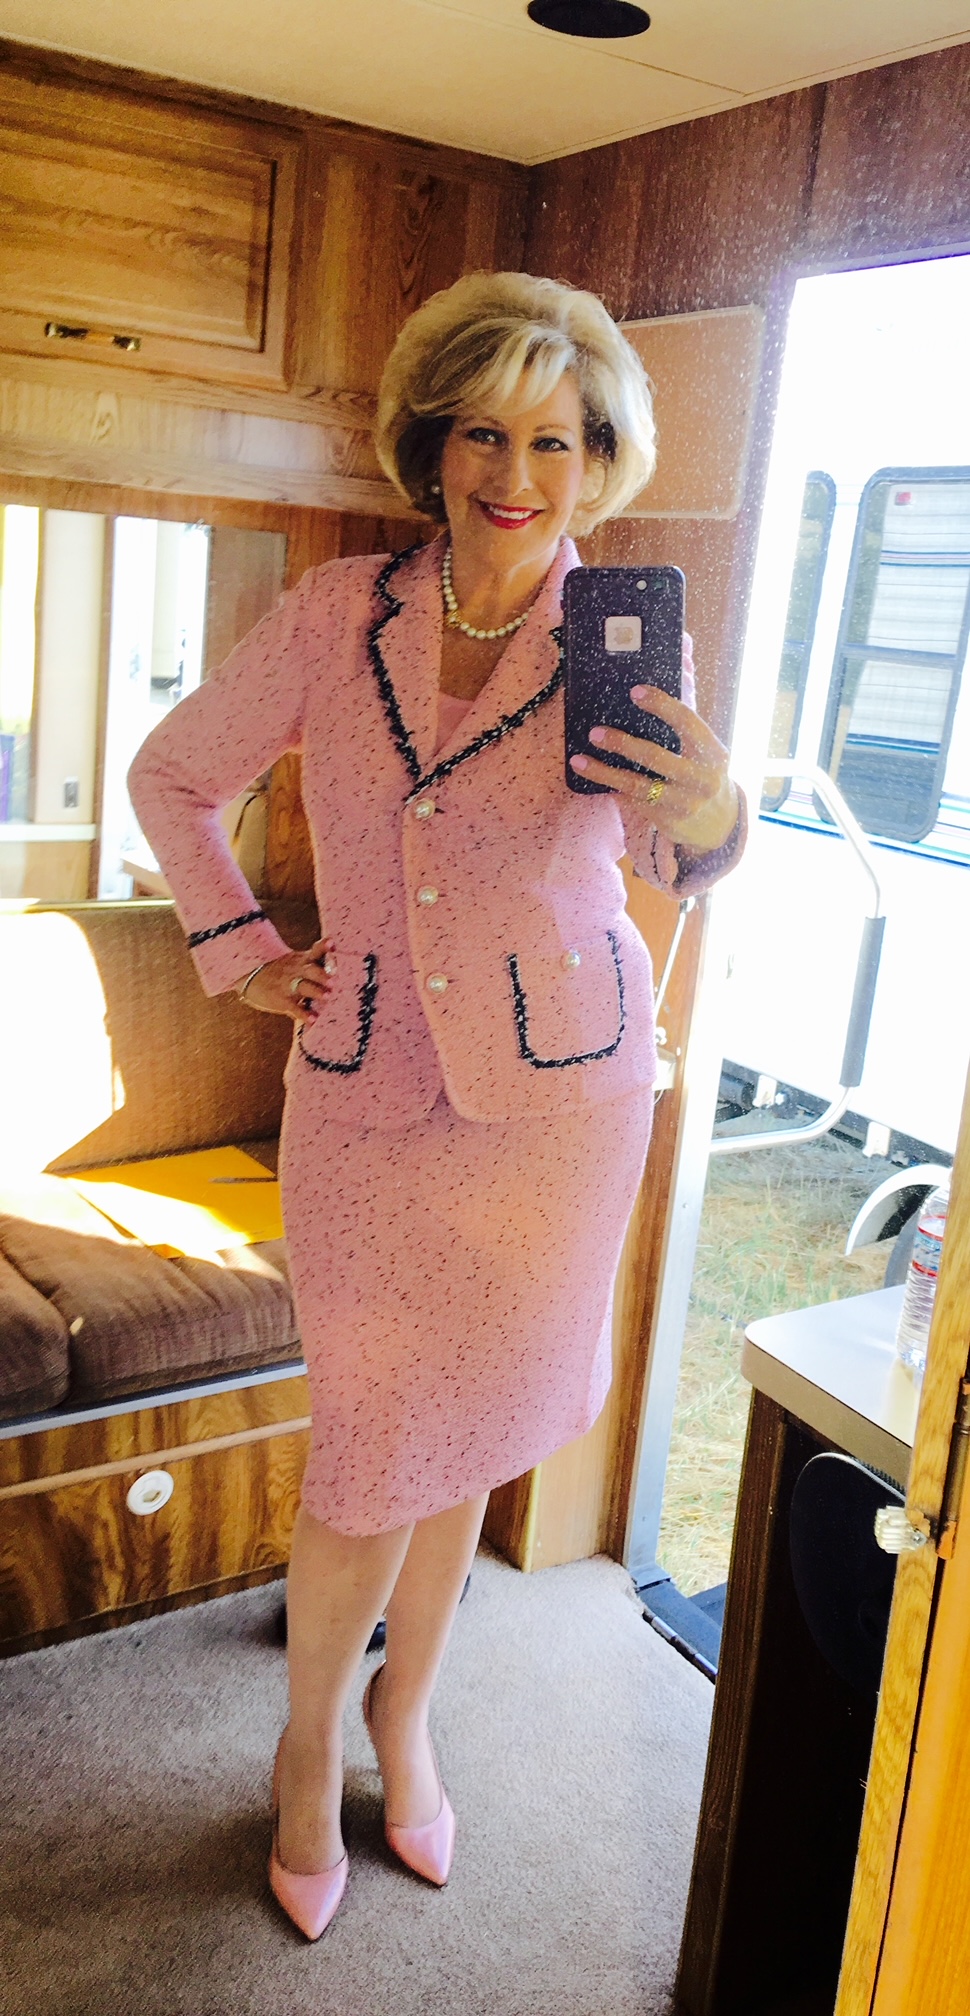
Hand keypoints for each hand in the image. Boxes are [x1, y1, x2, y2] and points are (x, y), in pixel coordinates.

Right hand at [238, 937, 335, 1021]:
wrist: (253, 977)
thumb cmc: (285, 971)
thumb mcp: (298, 961)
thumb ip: (317, 964)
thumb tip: (340, 967)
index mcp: (304, 960)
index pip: (316, 950)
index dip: (324, 946)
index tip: (331, 942)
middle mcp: (298, 971)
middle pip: (312, 970)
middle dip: (322, 974)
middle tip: (333, 980)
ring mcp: (290, 985)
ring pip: (304, 987)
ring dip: (316, 991)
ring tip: (327, 996)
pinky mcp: (283, 1000)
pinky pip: (294, 1008)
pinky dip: (304, 1014)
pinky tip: (313, 1019)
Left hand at [569, 684, 738, 853]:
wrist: (718, 824)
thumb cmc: (703, 775)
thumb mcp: (706, 753)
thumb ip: (685, 729)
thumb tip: (658, 686)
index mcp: (713, 754)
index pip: (687, 722)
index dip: (662, 705)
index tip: (635, 692)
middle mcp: (701, 780)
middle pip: (655, 757)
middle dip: (622, 744)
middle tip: (595, 733)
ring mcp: (683, 803)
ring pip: (636, 785)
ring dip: (603, 772)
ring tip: (579, 761)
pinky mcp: (667, 820)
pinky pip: (632, 801)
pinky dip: (611, 788)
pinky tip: (592, 779)